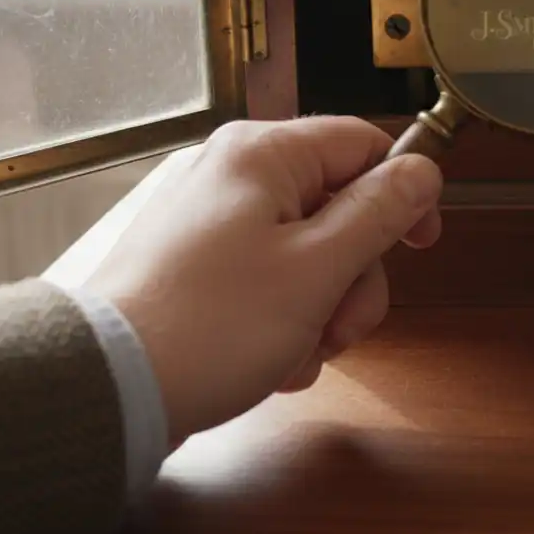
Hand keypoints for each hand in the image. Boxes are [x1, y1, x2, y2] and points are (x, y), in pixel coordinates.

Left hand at [84, 116, 442, 444]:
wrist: (110, 387)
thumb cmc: (208, 325)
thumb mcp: (318, 269)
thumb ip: (379, 213)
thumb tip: (423, 171)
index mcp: (261, 155)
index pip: (362, 145)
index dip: (403, 194)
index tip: (420, 244)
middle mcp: (232, 175)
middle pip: (337, 209)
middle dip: (353, 278)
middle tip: (340, 326)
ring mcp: (210, 222)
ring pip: (307, 254)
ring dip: (321, 311)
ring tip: (297, 354)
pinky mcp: (195, 266)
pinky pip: (268, 281)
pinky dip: (283, 322)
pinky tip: (271, 361)